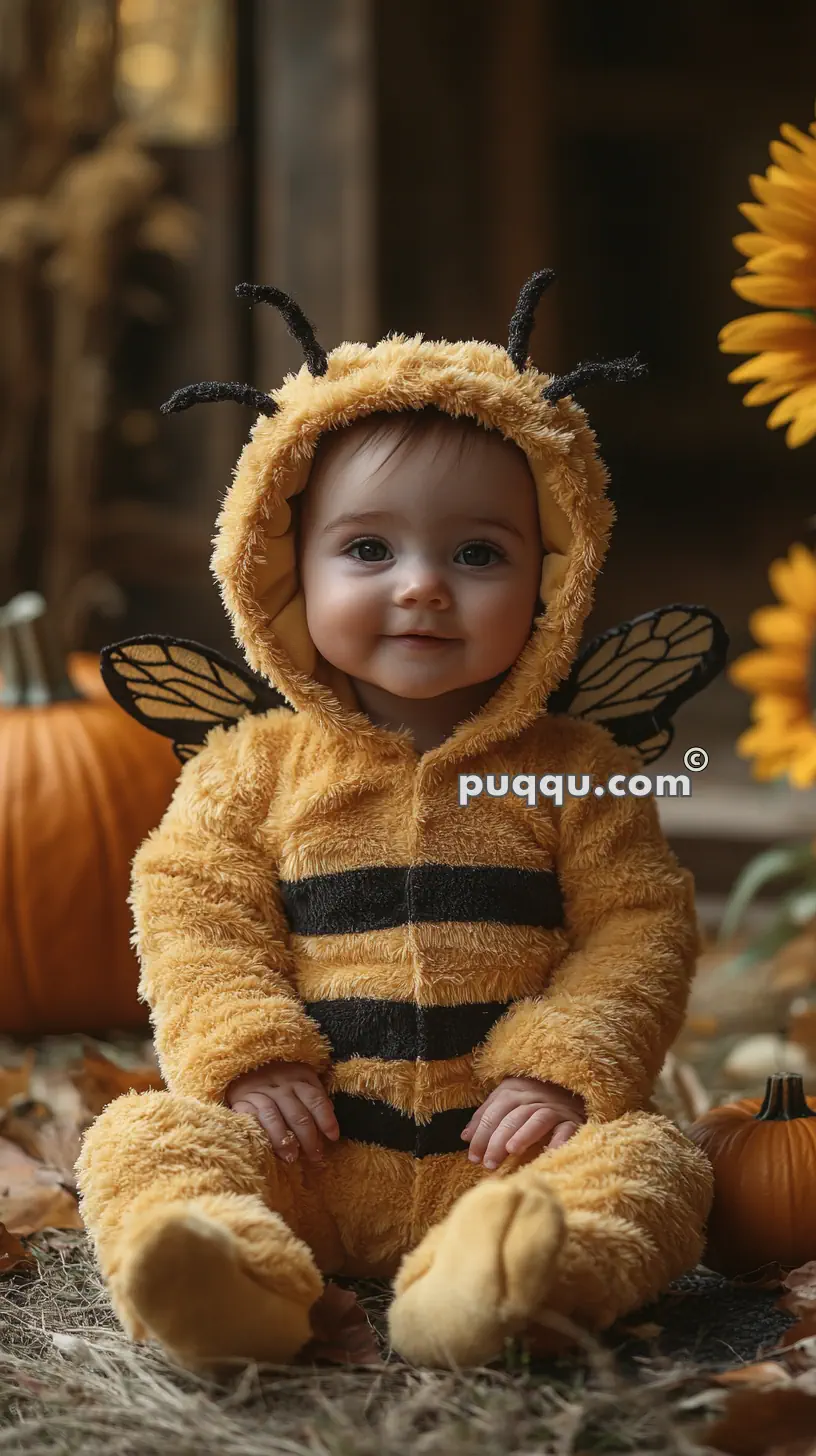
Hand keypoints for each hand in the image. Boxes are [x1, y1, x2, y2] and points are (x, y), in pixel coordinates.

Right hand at [224, 1060, 339, 1164]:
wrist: (243, 1071)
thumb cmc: (278, 1081)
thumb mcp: (300, 1081)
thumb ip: (314, 1099)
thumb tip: (329, 1121)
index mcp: (299, 1077)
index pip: (316, 1099)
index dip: (326, 1119)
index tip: (333, 1137)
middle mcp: (280, 1083)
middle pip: (298, 1113)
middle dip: (309, 1138)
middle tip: (315, 1157)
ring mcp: (260, 1092)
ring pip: (274, 1117)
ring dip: (285, 1140)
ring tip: (292, 1157)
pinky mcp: (241, 1102)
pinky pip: (253, 1119)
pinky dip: (263, 1134)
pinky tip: (269, 1148)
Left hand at [461, 1076, 585, 1169]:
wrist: (571, 1092)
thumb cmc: (533, 1102)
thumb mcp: (508, 1103)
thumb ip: (487, 1116)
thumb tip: (465, 1136)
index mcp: (515, 1089)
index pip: (495, 1110)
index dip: (482, 1133)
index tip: (473, 1156)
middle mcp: (535, 1095)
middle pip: (513, 1115)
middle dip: (498, 1139)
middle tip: (488, 1163)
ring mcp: (556, 1107)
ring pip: (537, 1118)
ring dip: (523, 1134)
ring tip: (511, 1151)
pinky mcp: (574, 1119)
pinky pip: (567, 1128)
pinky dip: (559, 1139)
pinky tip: (550, 1152)